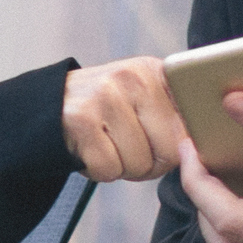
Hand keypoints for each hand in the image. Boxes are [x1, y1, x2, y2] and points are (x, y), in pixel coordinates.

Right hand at [62, 59, 191, 183]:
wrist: (44, 107)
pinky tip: (90, 151)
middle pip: (169, 151)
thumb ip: (172, 114)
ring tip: (107, 147)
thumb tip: (198, 151)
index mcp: (154, 71)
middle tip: (129, 151)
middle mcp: (131, 78)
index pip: (191, 125)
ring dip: (123, 169)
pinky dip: (98, 171)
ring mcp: (104, 97)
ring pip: (138, 164)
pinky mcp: (81, 121)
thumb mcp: (140, 96)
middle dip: (150, 164)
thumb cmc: (104, 111)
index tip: (163, 145)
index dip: (179, 147)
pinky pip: (109, 169)